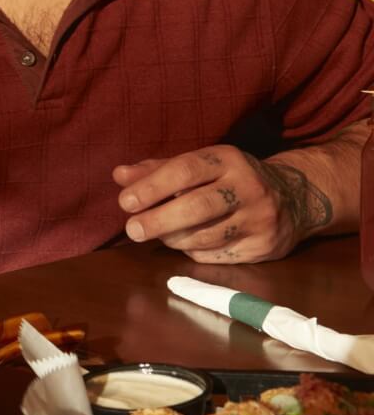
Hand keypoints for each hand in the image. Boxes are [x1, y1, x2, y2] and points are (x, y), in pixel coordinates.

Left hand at [114, 146, 333, 262]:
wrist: (295, 198)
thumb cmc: (229, 179)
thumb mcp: (199, 166)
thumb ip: (157, 170)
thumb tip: (119, 175)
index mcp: (227, 159)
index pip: (185, 170)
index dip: (152, 187)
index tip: (125, 202)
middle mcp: (248, 187)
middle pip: (196, 207)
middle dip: (158, 220)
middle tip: (132, 230)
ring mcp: (260, 218)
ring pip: (205, 236)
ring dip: (173, 238)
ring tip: (161, 234)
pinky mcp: (264, 246)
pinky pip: (217, 255)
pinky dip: (194, 251)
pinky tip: (189, 243)